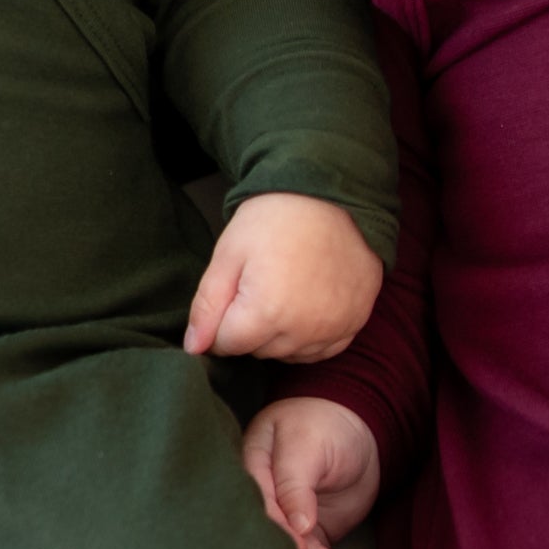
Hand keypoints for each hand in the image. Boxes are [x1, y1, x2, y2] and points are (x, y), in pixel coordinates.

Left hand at [183, 192, 382, 361]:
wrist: (333, 195)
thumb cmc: (275, 219)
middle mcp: (303, 330)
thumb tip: (194, 348)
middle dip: (249, 326)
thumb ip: (207, 305)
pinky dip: (309, 335)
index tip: (232, 291)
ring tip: (284, 289)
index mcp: (267, 312)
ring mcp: (333, 329)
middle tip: (259, 282)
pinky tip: (306, 304)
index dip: (220, 320)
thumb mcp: (229, 254)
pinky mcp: (354, 323)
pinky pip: (321, 350)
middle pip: (258, 351)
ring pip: (288, 353)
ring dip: (279, 333)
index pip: (226, 345)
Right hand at [240, 396, 381, 548]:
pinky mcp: (306, 538)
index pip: (256, 509)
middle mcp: (260, 503)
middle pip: (268, 542)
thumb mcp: (305, 442)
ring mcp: (283, 523)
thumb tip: (297, 526)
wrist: (355, 429)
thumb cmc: (321, 424)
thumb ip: (295, 482)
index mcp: (247, 472)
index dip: (276, 533)